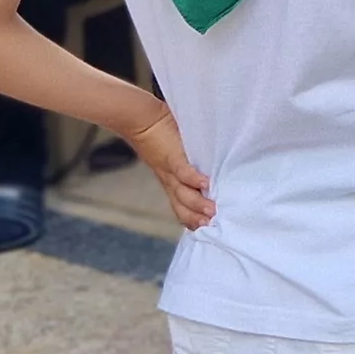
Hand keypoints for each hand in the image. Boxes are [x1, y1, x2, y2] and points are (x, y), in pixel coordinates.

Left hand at [129, 112, 213, 228]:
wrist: (140, 122)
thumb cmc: (160, 136)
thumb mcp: (173, 159)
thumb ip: (188, 168)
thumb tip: (210, 174)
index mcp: (171, 184)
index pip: (182, 210)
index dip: (194, 222)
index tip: (209, 231)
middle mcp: (170, 182)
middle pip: (183, 208)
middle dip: (197, 220)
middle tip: (213, 228)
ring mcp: (170, 172)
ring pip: (184, 195)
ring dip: (198, 205)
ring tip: (214, 211)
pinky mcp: (172, 157)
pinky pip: (184, 172)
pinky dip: (194, 179)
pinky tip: (206, 184)